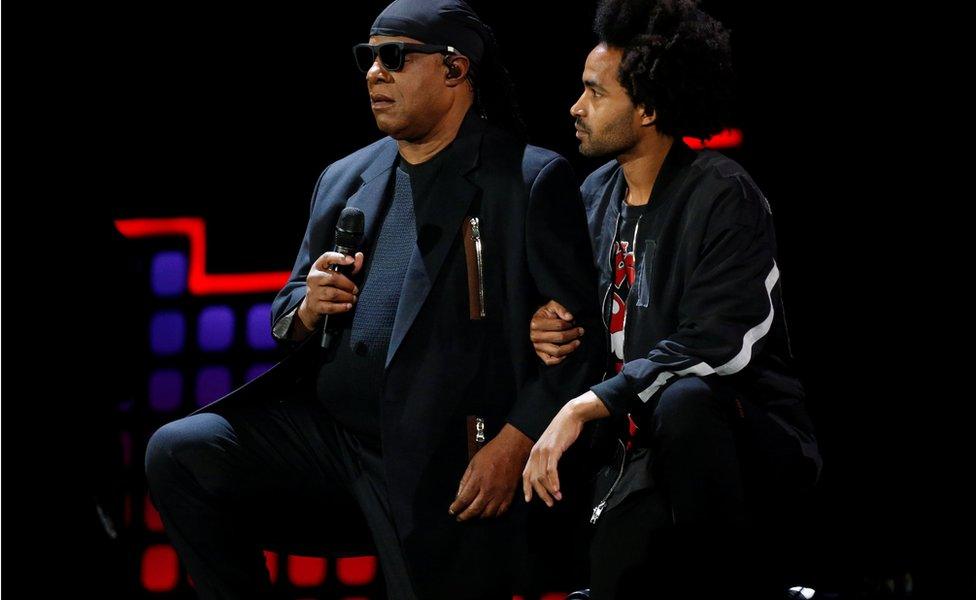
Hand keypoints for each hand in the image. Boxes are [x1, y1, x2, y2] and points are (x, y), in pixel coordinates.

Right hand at [298, 251, 365, 327]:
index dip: (339, 257)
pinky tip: (348, 306)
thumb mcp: (338, 274)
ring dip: (347, 296)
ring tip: (354, 298)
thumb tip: (360, 255)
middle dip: (348, 284)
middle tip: (356, 289)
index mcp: (318, 267)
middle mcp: (313, 278)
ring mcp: (312, 292)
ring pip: (332, 294)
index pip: (326, 257)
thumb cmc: (329, 286)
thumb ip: (351, 267)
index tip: (351, 260)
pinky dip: (342, 307)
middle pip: (333, 278)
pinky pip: (330, 306)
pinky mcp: (315, 305)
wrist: (312, 305)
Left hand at [449, 424, 532, 520]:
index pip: (464, 500)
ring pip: (487, 514)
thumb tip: (458, 495)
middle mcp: (488, 490)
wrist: (512, 449)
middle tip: (460, 518)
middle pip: (474, 510)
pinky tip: (487, 514)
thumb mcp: (473, 463)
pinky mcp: (510, 495)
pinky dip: (493, 516)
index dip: (456, 508)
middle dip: (464, 516)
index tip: (452, 511)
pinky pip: (501, 512)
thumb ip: (465, 480)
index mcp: (478, 480)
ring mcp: (500, 494)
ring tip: (473, 516)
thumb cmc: (491, 453)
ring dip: (478, 518)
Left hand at [523, 391, 609, 506]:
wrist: (570, 416)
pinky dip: (554, 481)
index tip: (529, 499)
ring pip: (542, 476)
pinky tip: (557, 488)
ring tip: (557, 498)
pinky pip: (551, 469)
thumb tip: (547, 473)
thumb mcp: (551, 446)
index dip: (526, 488)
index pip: (526, 474)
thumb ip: (547, 458)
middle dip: (541, 494)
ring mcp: (543, 451)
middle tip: (549, 503)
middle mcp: (536, 452)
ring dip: (549, 490)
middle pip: (533, 479)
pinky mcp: (553, 449)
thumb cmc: (562, 431)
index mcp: (534, 453)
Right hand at [530, 300, 583, 364]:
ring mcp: (537, 347)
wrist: (540, 321)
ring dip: (570, 347)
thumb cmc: (548, 313)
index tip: (574, 322)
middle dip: (573, 334)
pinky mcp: (540, 355)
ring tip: (577, 342)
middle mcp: (534, 336)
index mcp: (536, 323)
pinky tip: (568, 351)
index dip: (569, 324)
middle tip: (581, 331)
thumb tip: (570, 317)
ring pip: (557, 351)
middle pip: (559, 338)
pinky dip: (561, 358)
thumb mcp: (553, 306)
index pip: (559, 325)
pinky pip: (551, 361)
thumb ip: (561, 309)